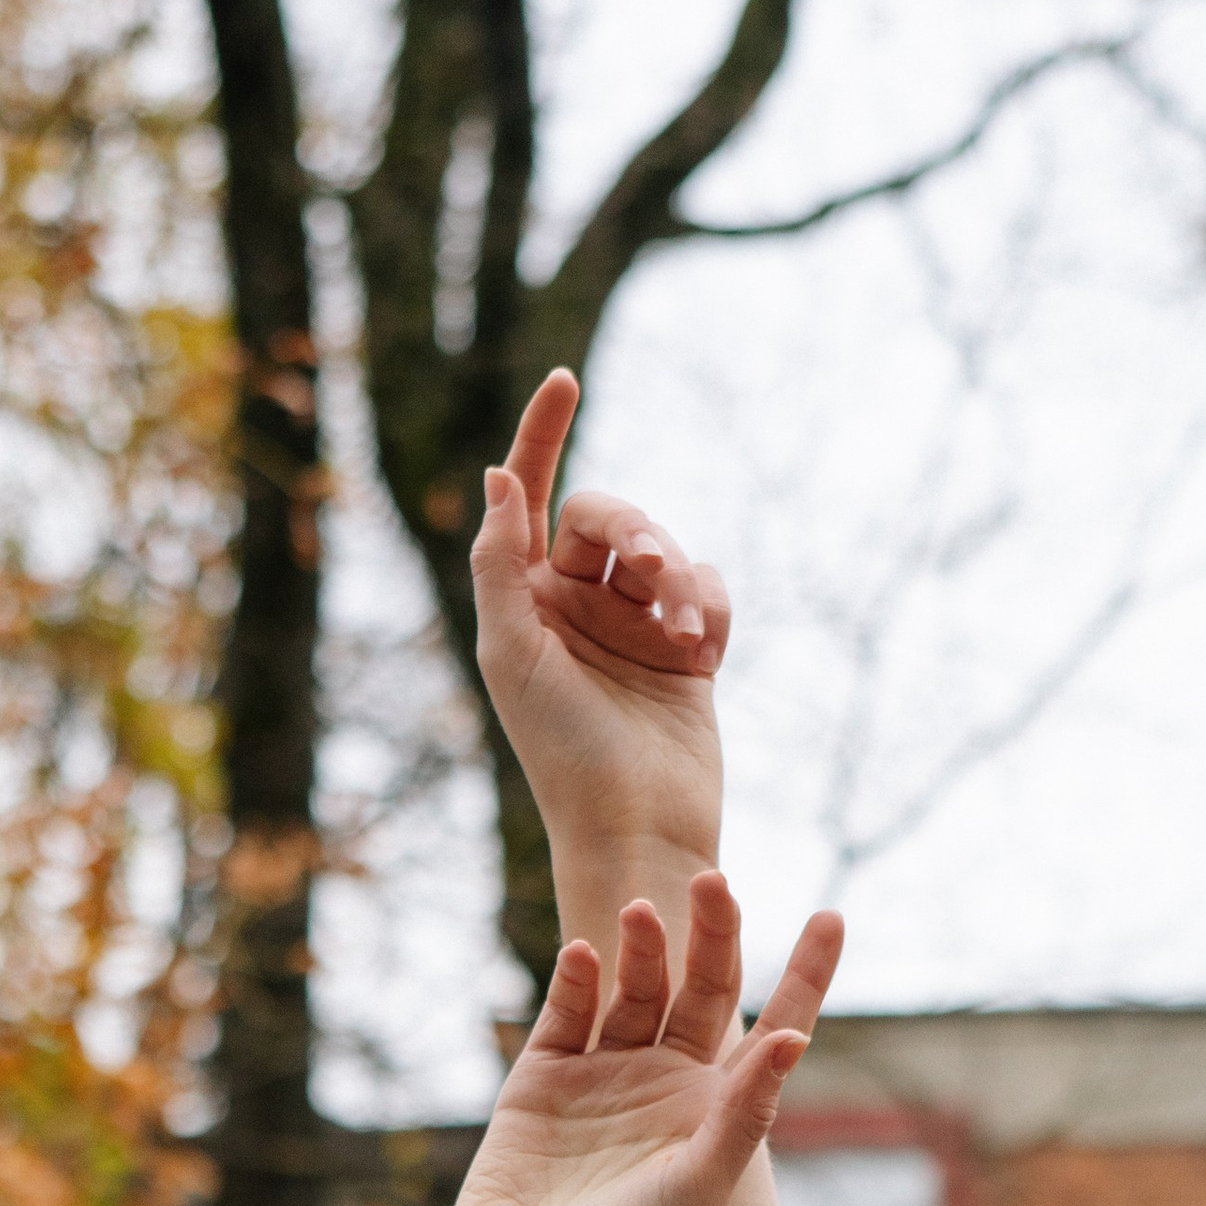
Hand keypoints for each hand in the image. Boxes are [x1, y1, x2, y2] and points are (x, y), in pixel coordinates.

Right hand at [456, 876, 841, 1205]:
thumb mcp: (699, 1186)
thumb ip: (745, 1112)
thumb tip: (793, 1038)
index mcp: (719, 1111)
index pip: (776, 1026)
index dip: (806, 973)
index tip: (833, 915)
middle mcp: (667, 1084)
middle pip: (702, 988)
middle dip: (713, 933)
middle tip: (714, 880)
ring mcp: (604, 1077)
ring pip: (636, 989)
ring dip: (643, 948)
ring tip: (641, 913)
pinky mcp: (544, 1080)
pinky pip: (568, 1013)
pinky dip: (577, 980)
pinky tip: (586, 955)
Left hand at [471, 370, 727, 924]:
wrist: (637, 826)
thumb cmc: (560, 750)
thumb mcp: (513, 653)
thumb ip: (499, 564)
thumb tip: (496, 478)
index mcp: (523, 598)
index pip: (529, 495)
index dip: (542, 435)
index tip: (565, 379)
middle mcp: (575, 604)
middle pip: (609, 517)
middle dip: (635, 532)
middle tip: (651, 570)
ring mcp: (634, 625)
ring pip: (666, 551)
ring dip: (676, 578)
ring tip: (679, 634)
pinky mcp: (689, 650)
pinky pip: (709, 590)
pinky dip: (708, 608)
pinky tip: (700, 653)